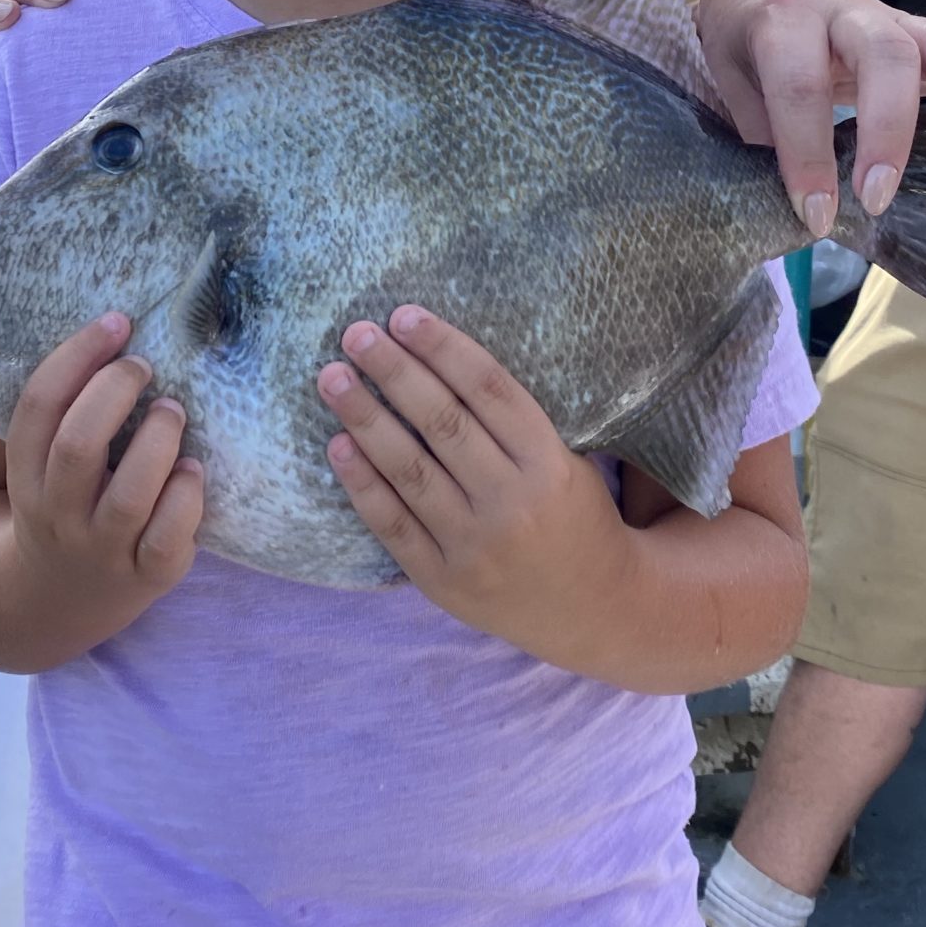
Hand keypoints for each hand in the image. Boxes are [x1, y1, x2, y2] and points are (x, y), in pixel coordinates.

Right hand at [3, 312, 202, 636]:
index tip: (116, 323)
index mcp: (25, 476)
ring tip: (172, 412)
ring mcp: (102, 549)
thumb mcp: (41, 466)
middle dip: (115, 392)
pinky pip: (168, 538)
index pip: (38, 407)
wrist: (56, 599)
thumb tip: (118, 328)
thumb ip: (66, 411)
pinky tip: (193, 469)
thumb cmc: (64, 503)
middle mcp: (59, 515)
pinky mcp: (146, 575)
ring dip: (158, 440)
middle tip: (144, 366)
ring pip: (130, 495)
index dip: (77, 356)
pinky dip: (186, 497)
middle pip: (78, 445)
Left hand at [320, 305, 623, 653]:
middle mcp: (512, 503)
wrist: (594, 611)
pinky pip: (393, 525)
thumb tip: (436, 358)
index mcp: (549, 463)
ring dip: (364, 418)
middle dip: (394, 372)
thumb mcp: (567, 462)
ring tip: (331, 378)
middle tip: (355, 333)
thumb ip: (513, 423)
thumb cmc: (575, 517)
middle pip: (442, 423)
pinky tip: (337, 446)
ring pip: (409, 470)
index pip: (488, 389)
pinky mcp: (443, 581)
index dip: (443, 348)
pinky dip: (361, 484)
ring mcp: (475, 546)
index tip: (404, 315)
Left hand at [693, 0, 925, 233]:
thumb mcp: (728, 95)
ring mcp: (892, 21)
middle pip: (883, 54)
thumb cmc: (737, 56)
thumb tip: (798, 214)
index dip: (805, 153)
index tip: (813, 215)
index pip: (799, 86)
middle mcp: (843, 12)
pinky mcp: (924, 39)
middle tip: (880, 197)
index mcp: (783, 24)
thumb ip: (764, 141)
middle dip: (888, 129)